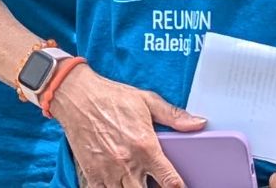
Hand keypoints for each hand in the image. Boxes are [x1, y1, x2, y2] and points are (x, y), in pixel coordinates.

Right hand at [51, 66, 204, 187]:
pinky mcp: (91, 175)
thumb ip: (174, 116)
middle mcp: (127, 163)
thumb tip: (199, 124)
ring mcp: (108, 172)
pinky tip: (118, 184)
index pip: (170, 181)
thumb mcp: (147, 100)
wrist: (76, 96)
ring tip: (139, 181)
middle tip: (156, 183)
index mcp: (145, 146)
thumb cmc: (112, 97)